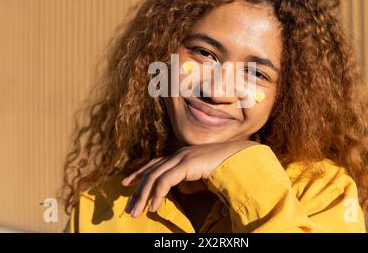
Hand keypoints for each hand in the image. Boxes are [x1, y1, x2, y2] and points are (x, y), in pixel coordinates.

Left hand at [121, 140, 257, 217]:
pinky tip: (153, 207)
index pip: (154, 164)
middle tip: (128, 208)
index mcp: (181, 155)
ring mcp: (182, 157)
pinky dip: (157, 194)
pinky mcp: (187, 163)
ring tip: (135, 213)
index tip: (126, 184)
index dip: (139, 173)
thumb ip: (189, 182)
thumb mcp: (202, 178)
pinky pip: (166, 181)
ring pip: (154, 176)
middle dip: (137, 190)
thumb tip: (179, 191)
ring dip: (143, 196)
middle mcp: (179, 154)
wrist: (241, 158)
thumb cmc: (224, 168)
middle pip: (151, 172)